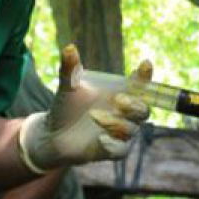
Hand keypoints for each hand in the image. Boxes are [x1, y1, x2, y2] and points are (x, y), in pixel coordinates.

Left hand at [18, 45, 150, 172]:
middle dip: (135, 106)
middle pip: (144, 110)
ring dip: (114, 122)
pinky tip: (101, 139)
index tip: (145, 64)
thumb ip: (70, 69)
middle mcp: (125, 113)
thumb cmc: (66, 107)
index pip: (140, 85)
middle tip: (119, 100)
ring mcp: (121, 133)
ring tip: (93, 116)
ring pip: (131, 129)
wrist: (53, 134)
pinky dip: (113, 145)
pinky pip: (121, 150)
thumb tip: (69, 48)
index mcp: (120, 93)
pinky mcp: (113, 150)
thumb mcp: (68, 87)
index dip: (146, 77)